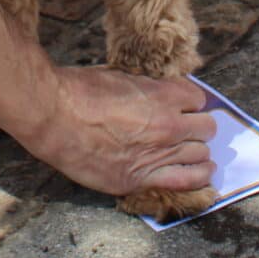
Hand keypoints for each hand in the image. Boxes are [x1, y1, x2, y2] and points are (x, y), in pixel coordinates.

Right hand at [24, 66, 215, 197]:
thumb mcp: (121, 76)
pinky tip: (201, 175)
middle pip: (206, 128)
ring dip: (198, 152)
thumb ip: (146, 88)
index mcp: (163, 96)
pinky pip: (185, 181)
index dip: (191, 103)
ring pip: (201, 155)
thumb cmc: (78, 92)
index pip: (199, 99)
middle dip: (198, 127)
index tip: (185, 107)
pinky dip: (197, 177)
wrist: (53, 117)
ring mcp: (157, 154)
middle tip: (189, 130)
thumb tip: (158, 92)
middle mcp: (167, 126)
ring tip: (196, 154)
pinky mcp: (140, 178)